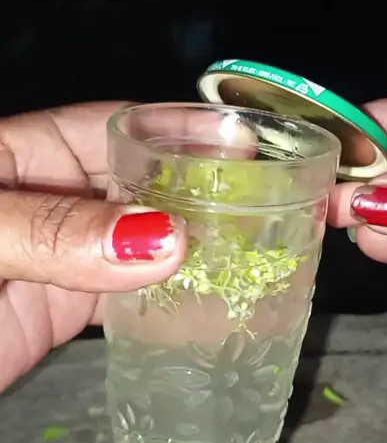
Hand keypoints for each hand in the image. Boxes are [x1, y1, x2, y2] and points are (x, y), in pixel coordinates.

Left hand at [0, 102, 254, 391]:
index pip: (131, 130)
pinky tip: (225, 309)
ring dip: (209, 251)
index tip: (263, 152)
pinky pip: (134, 300)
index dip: (197, 136)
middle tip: (298, 210)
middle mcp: (60, 198)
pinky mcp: (64, 312)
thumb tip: (169, 239)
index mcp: (34, 151)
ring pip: (151, 245)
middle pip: (155, 186)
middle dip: (222, 192)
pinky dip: (177, 304)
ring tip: (281, 259)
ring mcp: (66, 256)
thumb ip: (58, 231)